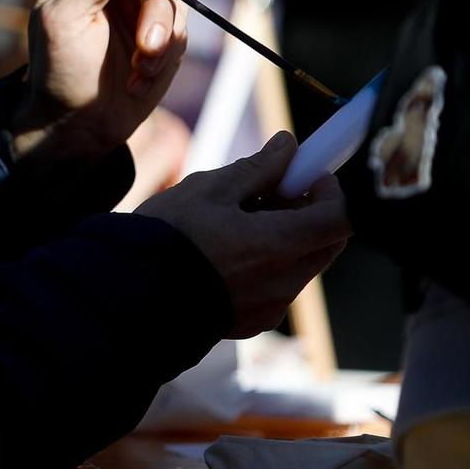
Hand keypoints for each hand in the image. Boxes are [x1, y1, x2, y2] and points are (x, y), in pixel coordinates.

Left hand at [9, 0, 188, 168]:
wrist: (78, 123)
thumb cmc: (59, 70)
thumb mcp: (65, 21)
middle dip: (157, 10)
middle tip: (150, 46)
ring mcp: (138, 2)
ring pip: (175, 0)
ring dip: (161, 40)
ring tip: (137, 71)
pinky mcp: (159, 30)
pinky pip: (181, 30)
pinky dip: (163, 58)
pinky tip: (137, 80)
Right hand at [138, 132, 350, 338]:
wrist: (129, 296)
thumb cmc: (167, 239)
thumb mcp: (210, 189)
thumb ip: (258, 168)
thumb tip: (288, 146)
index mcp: (277, 246)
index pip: (339, 219)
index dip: (332, 191)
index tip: (310, 174)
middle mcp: (283, 282)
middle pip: (326, 243)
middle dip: (312, 213)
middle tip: (277, 191)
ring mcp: (270, 307)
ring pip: (301, 265)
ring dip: (289, 238)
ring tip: (242, 220)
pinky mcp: (252, 322)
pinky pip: (278, 287)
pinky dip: (269, 264)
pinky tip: (229, 251)